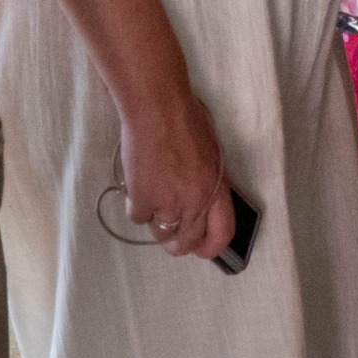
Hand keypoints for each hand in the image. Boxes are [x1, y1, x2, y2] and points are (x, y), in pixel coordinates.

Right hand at [117, 84, 233, 262]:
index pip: (222, 233)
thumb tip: (201, 198)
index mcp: (216, 189)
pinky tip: (137, 184)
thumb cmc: (186, 119)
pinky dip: (136, 204)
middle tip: (168, 233)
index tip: (201, 249)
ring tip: (152, 196)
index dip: (211, 247)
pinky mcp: (143, 200)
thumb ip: (208, 180)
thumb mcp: (211, 152)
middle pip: (185, 243)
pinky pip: (137, 216)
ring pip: (159, 232)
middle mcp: (195, 203)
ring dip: (155, 220)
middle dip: (176, 242)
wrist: (158, 108)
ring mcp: (168, 204)